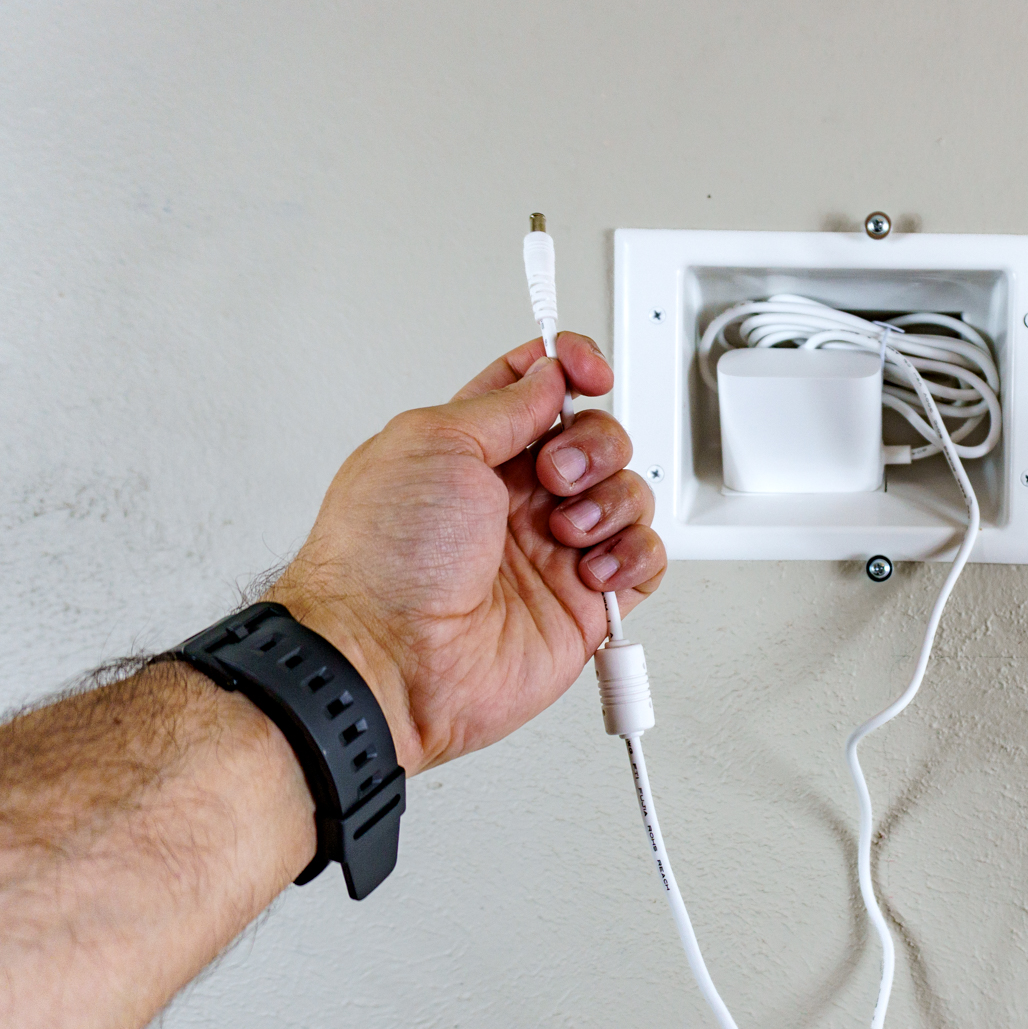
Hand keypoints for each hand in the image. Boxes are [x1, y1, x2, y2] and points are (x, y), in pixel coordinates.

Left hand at [269, 333, 664, 773]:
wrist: (389, 661)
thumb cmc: (383, 563)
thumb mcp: (434, 442)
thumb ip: (507, 404)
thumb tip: (551, 379)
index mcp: (471, 450)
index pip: (537, 387)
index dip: (570, 367)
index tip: (586, 372)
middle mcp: (514, 498)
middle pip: (596, 436)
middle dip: (592, 444)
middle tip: (554, 476)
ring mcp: (552, 550)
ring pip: (627, 493)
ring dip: (610, 502)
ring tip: (566, 534)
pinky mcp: (584, 604)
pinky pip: (644, 560)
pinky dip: (632, 556)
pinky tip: (590, 570)